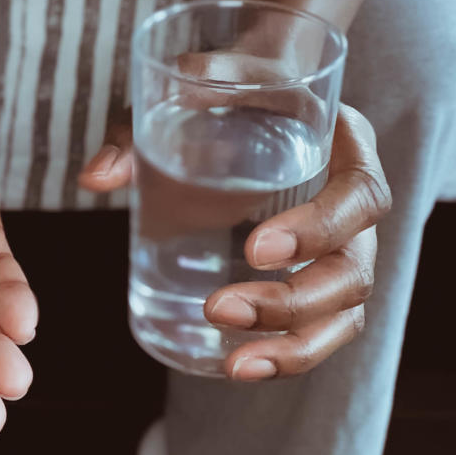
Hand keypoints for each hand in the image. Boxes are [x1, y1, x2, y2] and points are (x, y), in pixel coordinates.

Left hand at [79, 97, 389, 380]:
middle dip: (292, 302)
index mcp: (349, 145)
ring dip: (295, 346)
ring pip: (346, 312)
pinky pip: (325, 328)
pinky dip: (289, 356)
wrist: (260, 86)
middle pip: (355, 271)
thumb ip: (145, 124)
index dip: (319, 229)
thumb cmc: (231, 86)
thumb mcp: (192, 87)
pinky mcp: (320, 275)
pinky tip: (238, 368)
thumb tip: (95, 179)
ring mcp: (347, 245)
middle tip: (220, 308)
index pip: (360, 196)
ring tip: (234, 364)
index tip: (254, 247)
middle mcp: (357, 202)